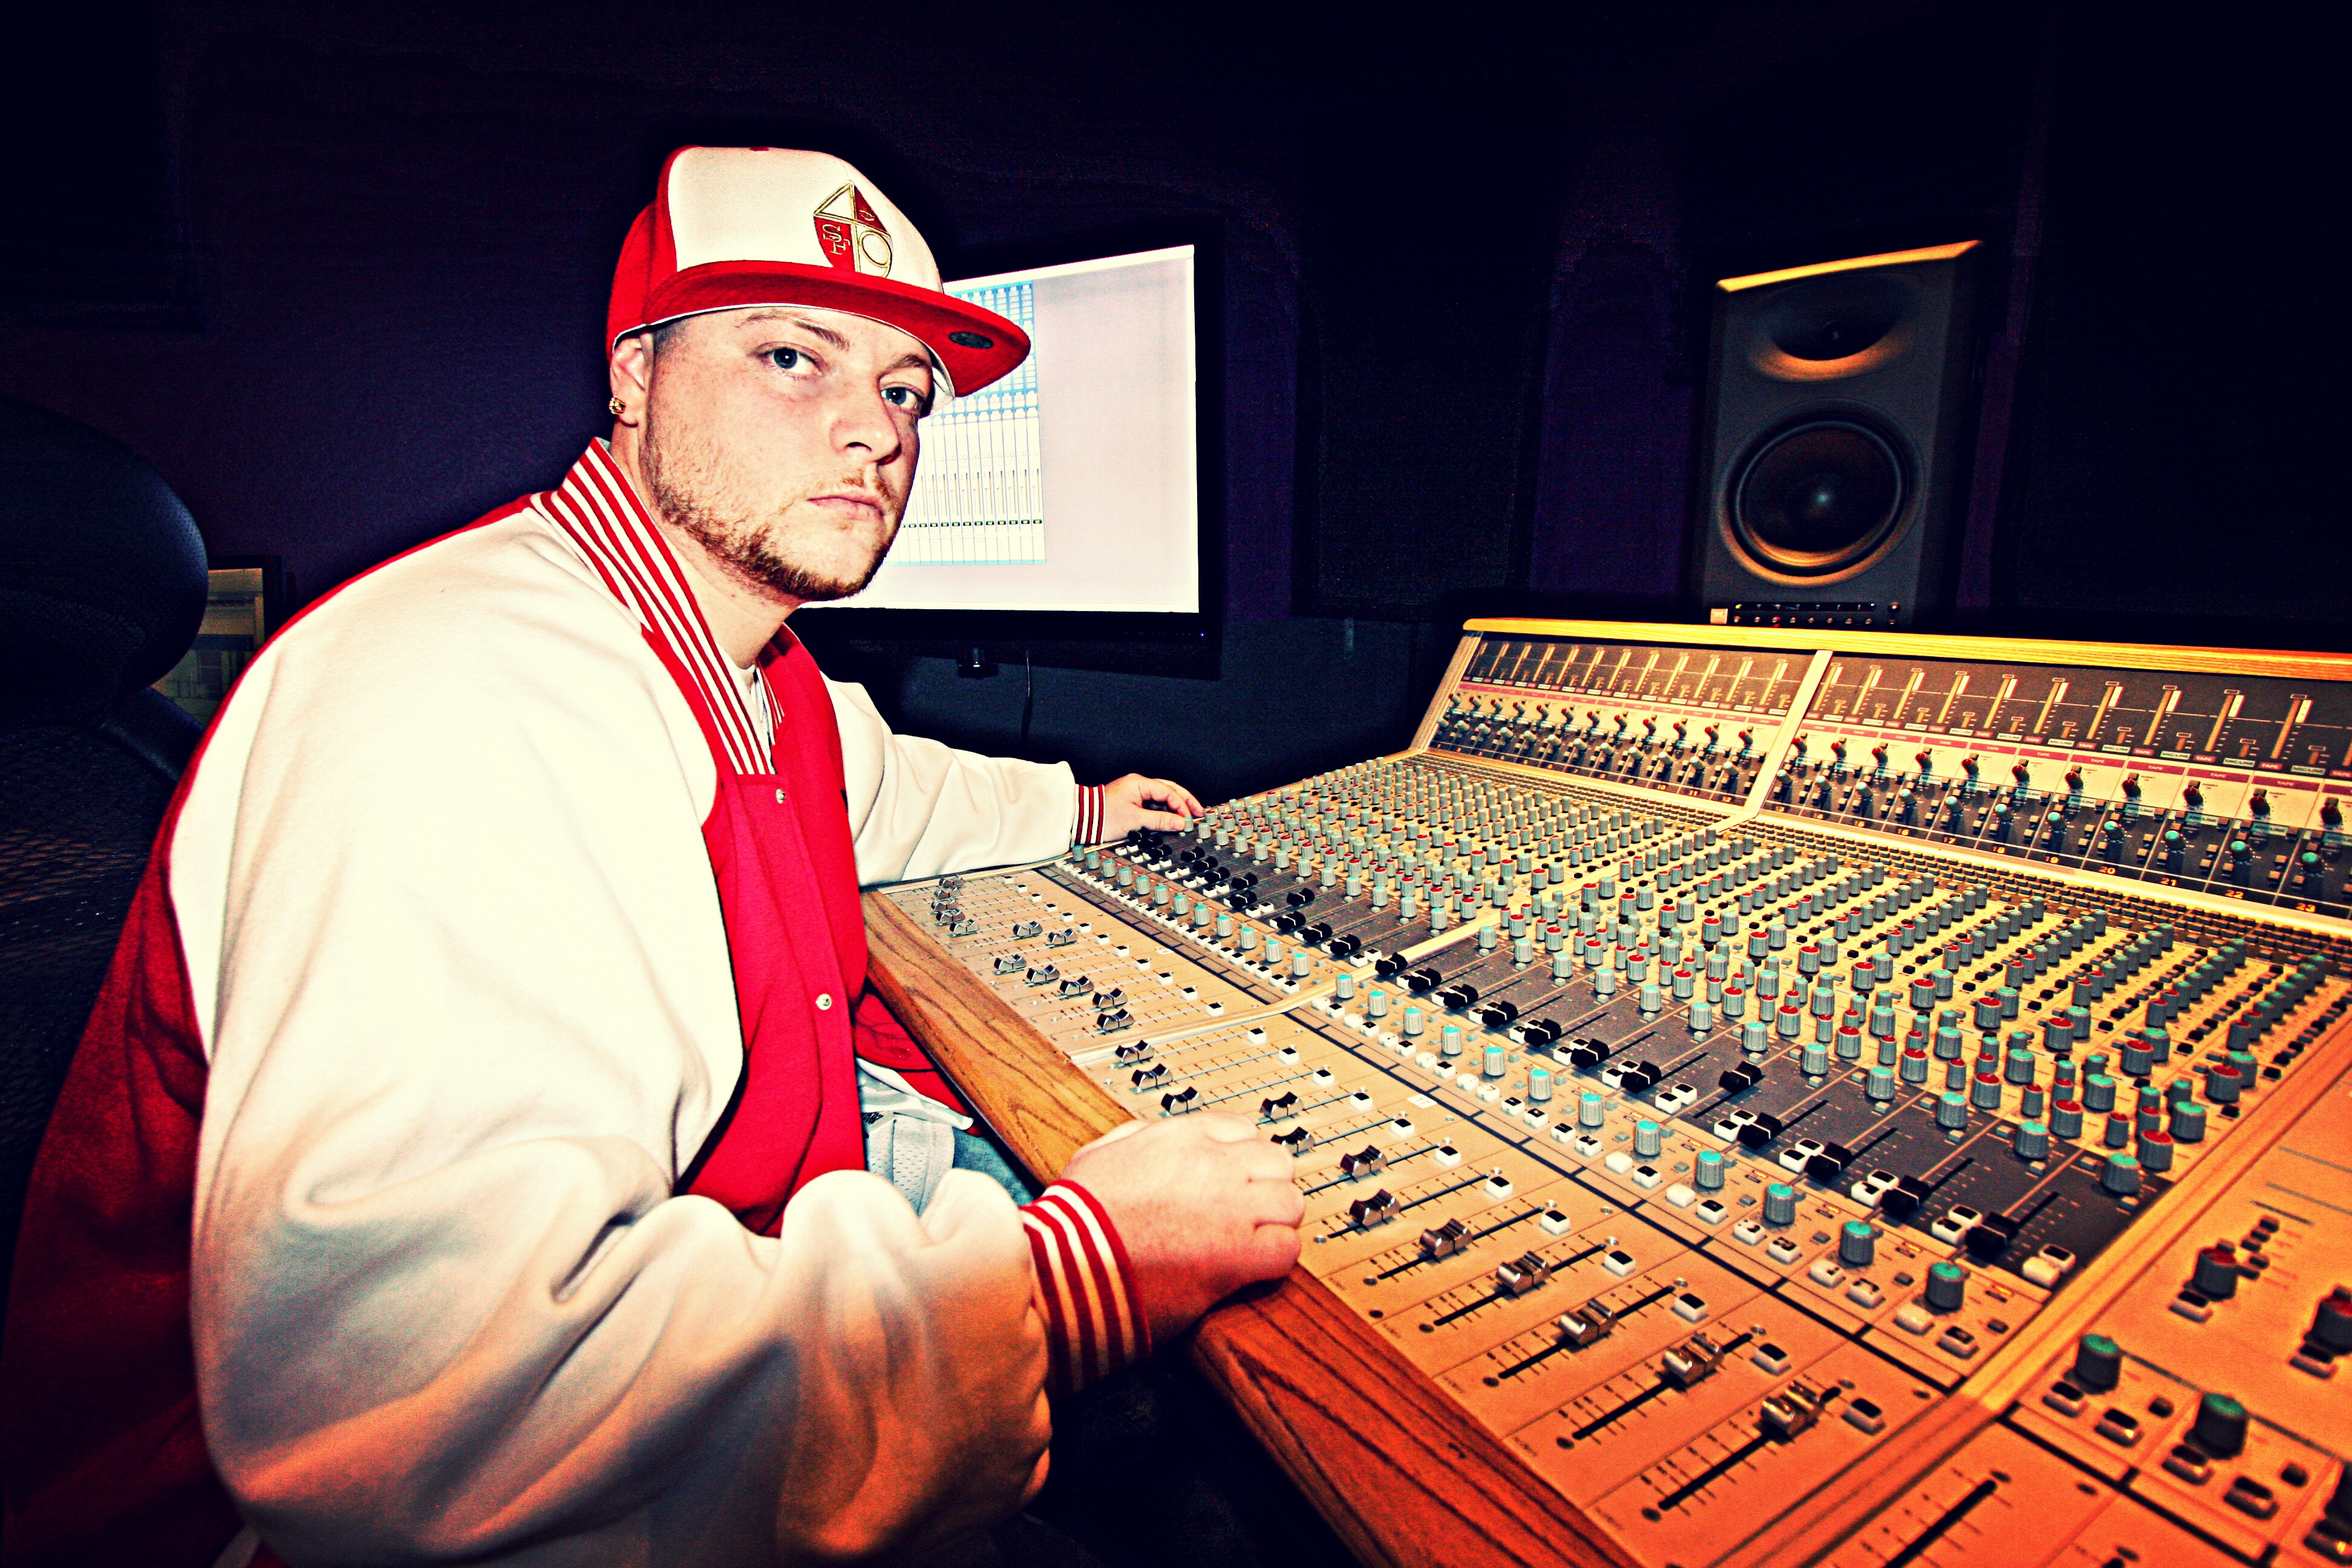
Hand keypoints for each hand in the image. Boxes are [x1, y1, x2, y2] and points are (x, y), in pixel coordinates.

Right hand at [1059, 1115, 1302, 1341]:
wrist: (1068, 1267)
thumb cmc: (1074, 1220)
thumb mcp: (1097, 1155)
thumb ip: (1133, 1137)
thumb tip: (1150, 1137)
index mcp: (1181, 1137)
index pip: (1243, 1130)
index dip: (1238, 1161)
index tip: (1229, 1183)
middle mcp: (1214, 1164)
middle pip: (1276, 1161)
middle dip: (1264, 1188)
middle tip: (1245, 1214)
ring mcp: (1231, 1208)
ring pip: (1291, 1202)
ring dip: (1275, 1223)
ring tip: (1250, 1243)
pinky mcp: (1238, 1256)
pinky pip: (1287, 1249)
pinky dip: (1275, 1261)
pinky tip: (1251, 1269)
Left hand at [1098, 773, 1205, 838]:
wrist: (1082, 820)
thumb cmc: (1102, 816)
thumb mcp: (1135, 820)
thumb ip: (1160, 820)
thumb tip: (1180, 823)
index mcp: (1139, 783)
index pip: (1169, 791)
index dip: (1182, 805)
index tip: (1189, 819)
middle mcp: (1139, 785)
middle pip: (1169, 790)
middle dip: (1185, 802)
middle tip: (1199, 812)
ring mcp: (1136, 793)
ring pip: (1163, 798)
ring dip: (1175, 808)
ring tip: (1187, 818)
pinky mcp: (1133, 803)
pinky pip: (1154, 805)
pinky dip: (1164, 812)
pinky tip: (1172, 820)